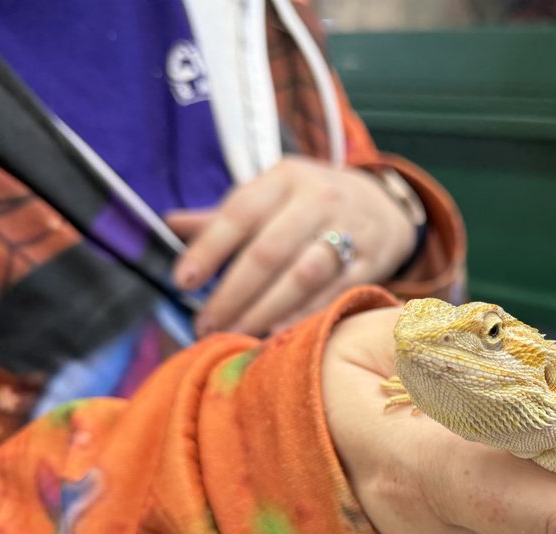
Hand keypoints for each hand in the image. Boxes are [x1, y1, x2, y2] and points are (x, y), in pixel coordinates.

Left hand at [167, 159, 415, 336]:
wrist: (386, 207)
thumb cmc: (313, 205)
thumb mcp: (273, 194)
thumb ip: (224, 214)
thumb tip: (170, 223)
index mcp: (286, 178)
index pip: (240, 212)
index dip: (209, 248)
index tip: (182, 281)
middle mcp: (319, 199)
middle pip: (269, 252)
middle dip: (232, 293)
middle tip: (205, 324)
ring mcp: (351, 230)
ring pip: (302, 276)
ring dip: (265, 310)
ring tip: (236, 333)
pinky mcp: (372, 261)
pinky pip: (333, 294)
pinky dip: (304, 315)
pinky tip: (277, 334)